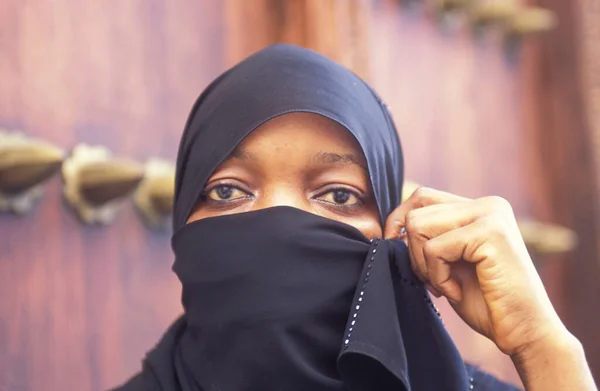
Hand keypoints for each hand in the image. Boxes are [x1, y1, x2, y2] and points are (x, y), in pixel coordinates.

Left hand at [384, 187, 569, 355]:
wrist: (524, 332)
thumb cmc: (486, 303)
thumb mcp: (451, 263)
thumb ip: (430, 239)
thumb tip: (392, 228)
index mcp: (479, 208)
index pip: (422, 198)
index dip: (399, 223)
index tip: (398, 252)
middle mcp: (488, 204)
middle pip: (416, 211)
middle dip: (413, 252)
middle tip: (433, 281)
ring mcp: (491, 215)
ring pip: (418, 226)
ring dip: (424, 265)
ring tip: (446, 286)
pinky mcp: (491, 233)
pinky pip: (434, 249)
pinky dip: (437, 277)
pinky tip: (456, 292)